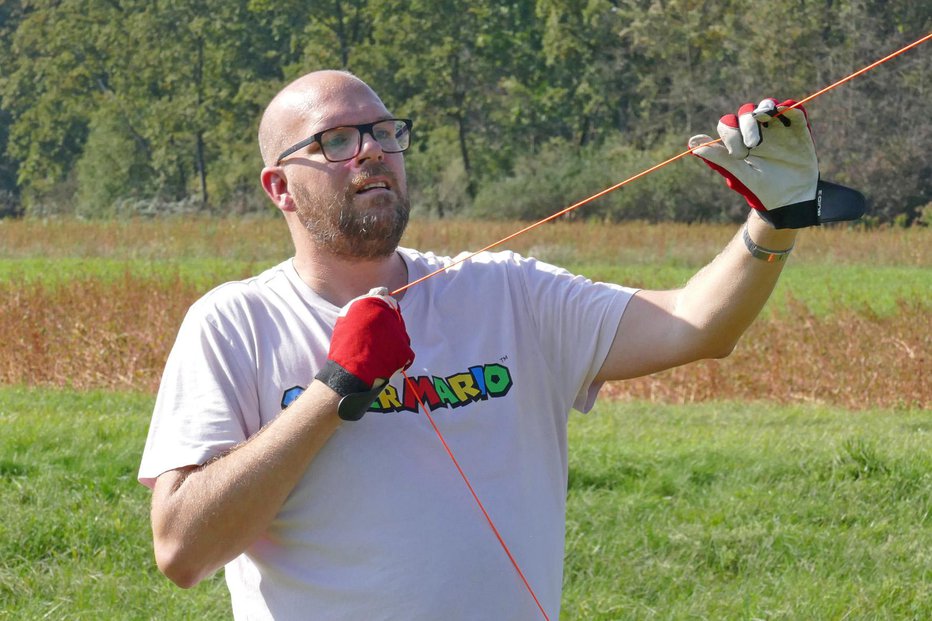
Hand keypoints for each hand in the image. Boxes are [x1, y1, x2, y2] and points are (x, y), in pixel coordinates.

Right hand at [315, 287, 413, 419]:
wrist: (349, 370)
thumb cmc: (345, 344)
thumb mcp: (349, 315)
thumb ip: (366, 302)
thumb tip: (382, 292)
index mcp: (375, 303)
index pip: (388, 302)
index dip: (382, 313)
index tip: (375, 324)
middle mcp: (390, 314)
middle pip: (396, 318)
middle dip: (388, 328)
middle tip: (374, 340)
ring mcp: (399, 332)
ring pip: (401, 334)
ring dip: (393, 341)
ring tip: (376, 351)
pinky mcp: (405, 349)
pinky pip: (405, 351)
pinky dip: (397, 357)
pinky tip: (384, 360)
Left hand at [689, 98, 863, 227]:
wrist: (792, 197)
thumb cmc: (762, 187)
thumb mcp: (740, 173)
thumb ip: (719, 157)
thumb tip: (692, 145)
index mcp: (738, 140)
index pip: (727, 124)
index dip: (730, 133)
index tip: (740, 154)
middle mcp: (756, 130)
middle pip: (746, 112)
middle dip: (747, 123)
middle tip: (753, 144)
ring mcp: (776, 126)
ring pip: (768, 105)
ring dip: (766, 107)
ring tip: (769, 114)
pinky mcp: (796, 127)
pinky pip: (793, 110)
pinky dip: (790, 108)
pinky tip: (787, 111)